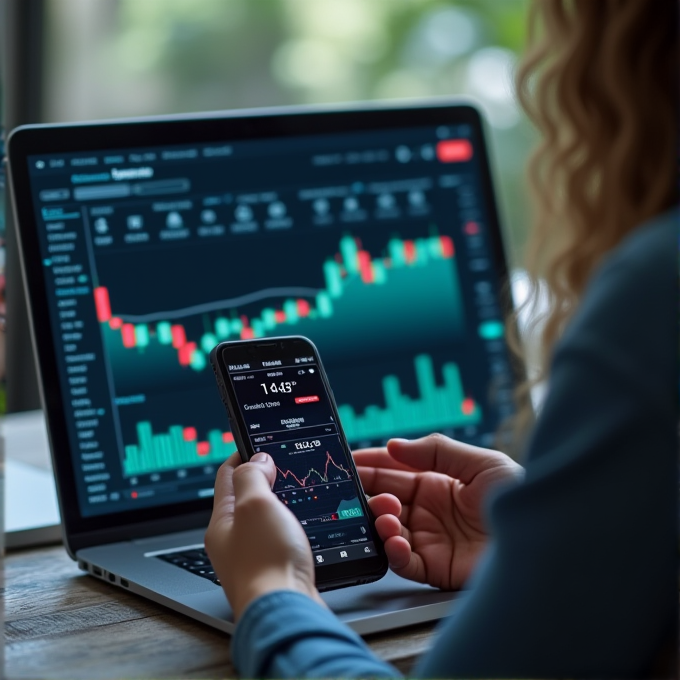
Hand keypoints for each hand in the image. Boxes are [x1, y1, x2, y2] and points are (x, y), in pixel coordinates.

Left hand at [205, 452, 323, 620]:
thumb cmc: (267, 562)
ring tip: (293, 489)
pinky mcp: (274, 572)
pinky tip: (301, 525)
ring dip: (277, 502)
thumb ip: (253, 476)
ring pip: (262, 520)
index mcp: (222, 522)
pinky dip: (288, 525)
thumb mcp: (256, 505)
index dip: (242, 453)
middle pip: (243, 498)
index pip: (226, 476)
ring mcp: (252, 558)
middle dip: (261, 477)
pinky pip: (278, 539)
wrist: (286, 613)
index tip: (256, 441)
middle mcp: (232, 541)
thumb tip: (257, 460)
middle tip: (280, 462)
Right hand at [355, 434, 522, 589]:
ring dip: (379, 520)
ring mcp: (431, 539)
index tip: (350, 460)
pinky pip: (404, 562)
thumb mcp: (481, 462)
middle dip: (369, 491)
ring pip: (389, 530)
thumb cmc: (520, 496)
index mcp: (438, 482)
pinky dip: (393, 552)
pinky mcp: (436, 568)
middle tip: (357, 487)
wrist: (546, 540)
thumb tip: (394, 444)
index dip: (372, 463)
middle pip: (385, 499)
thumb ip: (437, 451)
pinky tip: (397, 540)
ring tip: (385, 512)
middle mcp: (430, 511)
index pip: (395, 470)